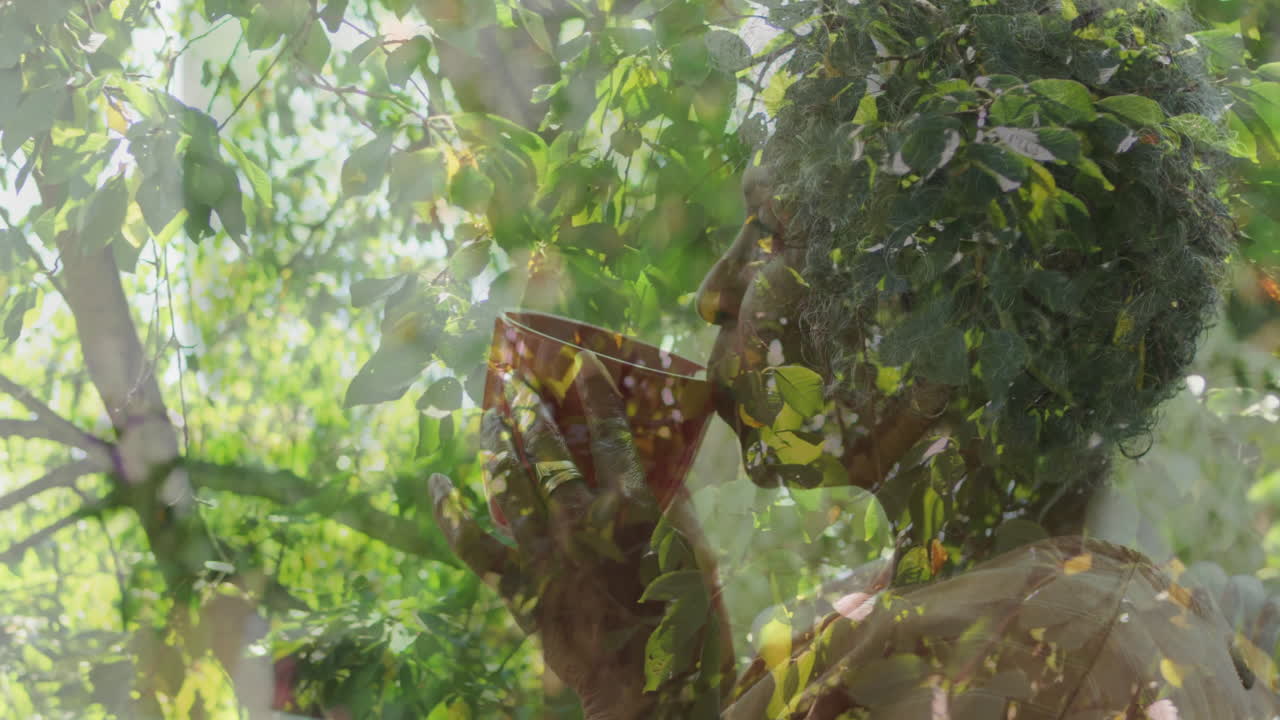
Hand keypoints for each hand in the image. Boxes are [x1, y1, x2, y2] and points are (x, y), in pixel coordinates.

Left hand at [430, 352, 672, 717]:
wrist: (651, 697)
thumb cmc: (687, 628)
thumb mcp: (694, 558)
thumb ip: (670, 509)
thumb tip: (655, 472)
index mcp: (633, 508)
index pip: (612, 433)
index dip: (597, 392)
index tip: (583, 363)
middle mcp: (582, 520)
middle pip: (548, 448)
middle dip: (531, 406)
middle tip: (517, 379)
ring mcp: (545, 554)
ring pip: (509, 481)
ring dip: (496, 441)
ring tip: (490, 413)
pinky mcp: (519, 589)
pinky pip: (474, 545)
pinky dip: (452, 513)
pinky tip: (438, 484)